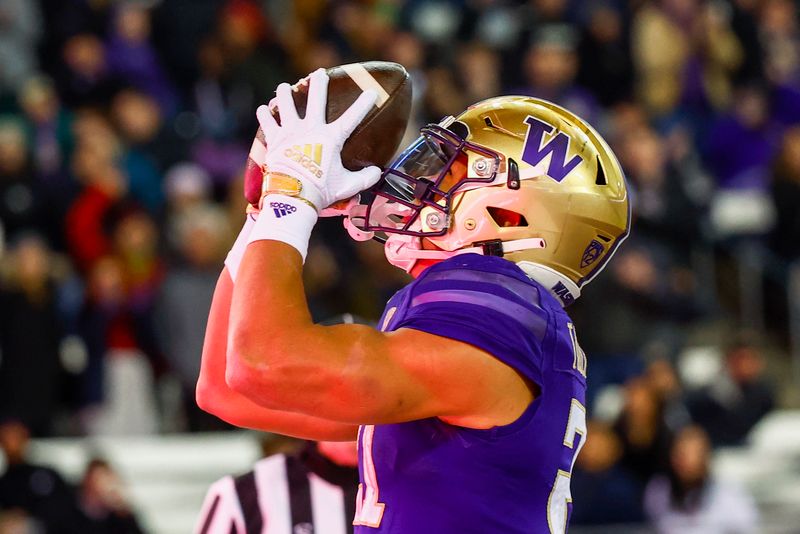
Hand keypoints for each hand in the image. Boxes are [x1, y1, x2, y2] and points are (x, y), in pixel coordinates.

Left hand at [255, 69, 381, 210]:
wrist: (293, 197)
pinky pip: (267, 122)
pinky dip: (265, 115)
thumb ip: (365, 178)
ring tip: (284, 87)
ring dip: (285, 93)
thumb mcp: (348, 186)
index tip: (372, 92)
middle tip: (319, 73)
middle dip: (319, 83)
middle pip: (316, 99)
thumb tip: (377, 172)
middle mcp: (310, 129)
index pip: (352, 118)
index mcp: (330, 138)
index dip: (363, 104)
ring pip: (286, 104)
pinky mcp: (275, 140)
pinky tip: (264, 109)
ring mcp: (290, 132)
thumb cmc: (321, 191)